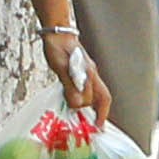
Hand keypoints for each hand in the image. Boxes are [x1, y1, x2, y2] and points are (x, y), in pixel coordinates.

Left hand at [48, 17, 109, 131]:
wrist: (56, 32)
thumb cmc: (57, 46)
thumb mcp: (60, 67)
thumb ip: (69, 85)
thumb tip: (77, 104)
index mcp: (90, 73)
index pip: (101, 98)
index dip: (102, 113)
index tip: (98, 126)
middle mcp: (91, 74)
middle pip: (96, 98)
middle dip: (90, 111)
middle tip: (81, 124)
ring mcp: (85, 72)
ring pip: (90, 94)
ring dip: (85, 105)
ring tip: (77, 117)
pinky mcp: (78, 71)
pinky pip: (82, 88)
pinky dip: (78, 98)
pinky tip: (71, 101)